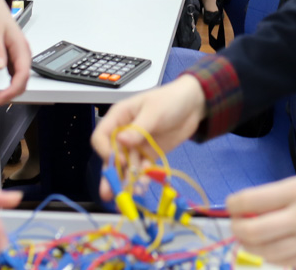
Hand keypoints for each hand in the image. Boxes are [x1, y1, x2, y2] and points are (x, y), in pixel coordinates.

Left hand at [0, 0, 30, 107]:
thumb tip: (0, 67)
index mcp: (21, 48)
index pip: (23, 75)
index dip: (11, 90)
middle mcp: (22, 54)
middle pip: (21, 83)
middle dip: (6, 96)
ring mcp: (17, 58)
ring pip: (17, 83)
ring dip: (5, 94)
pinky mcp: (11, 59)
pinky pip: (12, 79)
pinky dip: (4, 89)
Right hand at [90, 75, 205, 200]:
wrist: (193, 105)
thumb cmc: (170, 100)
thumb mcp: (153, 111)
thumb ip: (138, 128)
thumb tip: (121, 141)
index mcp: (119, 117)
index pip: (102, 137)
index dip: (106, 150)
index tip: (119, 160)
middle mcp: (124, 133)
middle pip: (112, 156)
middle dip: (111, 174)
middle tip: (108, 193)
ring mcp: (136, 145)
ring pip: (126, 166)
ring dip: (127, 180)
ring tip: (130, 194)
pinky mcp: (149, 154)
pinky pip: (142, 168)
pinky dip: (142, 178)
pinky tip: (144, 186)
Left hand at [227, 167, 295, 265]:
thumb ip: (286, 191)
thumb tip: (261, 205)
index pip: (252, 201)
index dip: (233, 205)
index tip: (231, 205)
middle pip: (253, 231)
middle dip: (236, 228)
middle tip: (236, 223)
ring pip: (266, 252)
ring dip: (250, 245)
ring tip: (248, 236)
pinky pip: (285, 261)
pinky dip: (271, 256)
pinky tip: (269, 247)